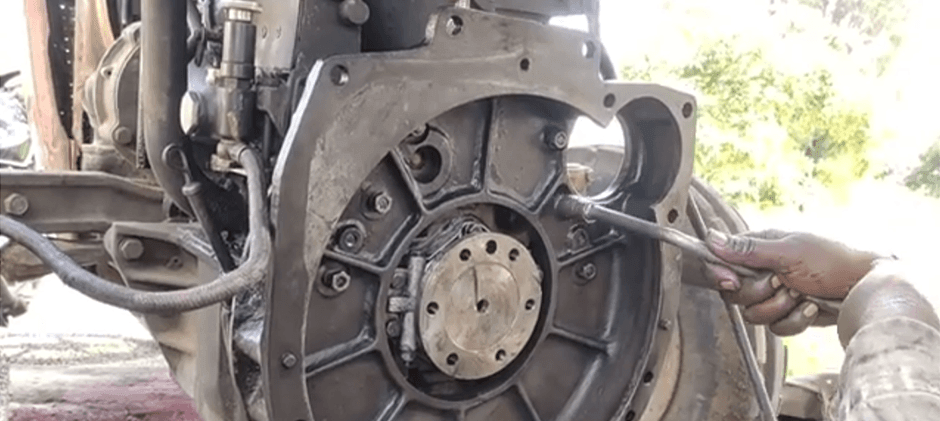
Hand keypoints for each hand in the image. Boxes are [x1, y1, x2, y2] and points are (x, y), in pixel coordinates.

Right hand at [704, 229, 881, 335]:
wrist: (867, 288)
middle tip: (783, 283)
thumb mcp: (788, 251)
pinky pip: (775, 328)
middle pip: (736, 294)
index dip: (723, 275)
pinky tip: (811, 307)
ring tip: (802, 295)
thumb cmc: (832, 261)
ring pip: (754, 314)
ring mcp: (777, 294)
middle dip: (761, 294)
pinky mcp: (789, 314)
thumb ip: (748, 249)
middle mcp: (764, 271)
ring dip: (780, 308)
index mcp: (761, 248)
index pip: (723, 262)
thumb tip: (711, 238)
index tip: (732, 281)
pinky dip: (795, 320)